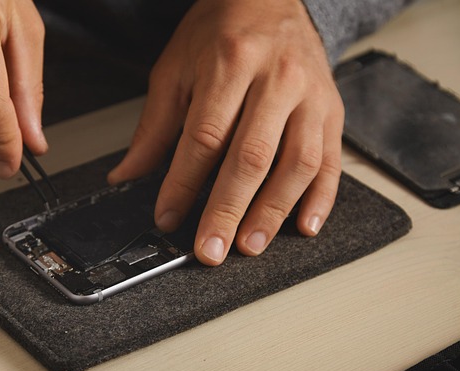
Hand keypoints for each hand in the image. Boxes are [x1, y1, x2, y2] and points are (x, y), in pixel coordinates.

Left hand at [108, 0, 343, 265]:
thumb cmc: (220, 33)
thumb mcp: (175, 70)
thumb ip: (154, 127)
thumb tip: (126, 175)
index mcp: (230, 64)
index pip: (204, 137)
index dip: (183, 184)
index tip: (167, 217)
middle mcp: (277, 79)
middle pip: (251, 156)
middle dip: (227, 210)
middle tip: (211, 250)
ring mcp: (311, 96)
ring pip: (297, 163)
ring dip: (273, 212)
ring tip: (250, 245)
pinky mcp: (333, 110)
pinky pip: (331, 159)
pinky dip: (320, 198)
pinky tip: (303, 226)